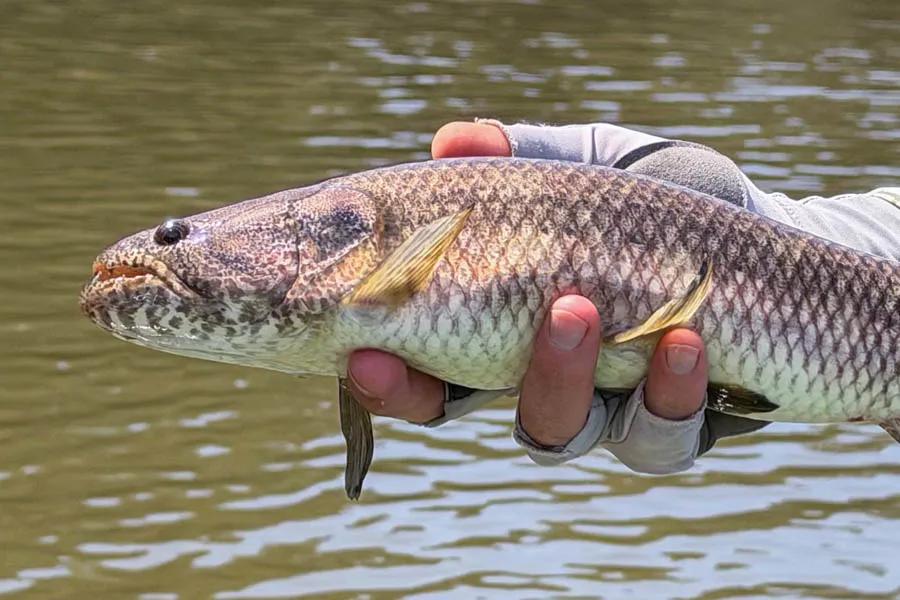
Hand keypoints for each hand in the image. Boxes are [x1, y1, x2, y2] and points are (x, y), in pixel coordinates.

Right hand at [346, 122, 707, 448]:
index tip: (362, 354)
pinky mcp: (674, 422)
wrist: (748, 231)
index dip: (389, 381)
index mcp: (500, 329)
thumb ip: (520, 158)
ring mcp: (606, 408)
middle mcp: (541, 379)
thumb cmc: (651, 197)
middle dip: (452, 394)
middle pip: (451, 408)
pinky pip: (657, 435)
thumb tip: (452, 140)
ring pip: (561, 432)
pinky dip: (666, 388)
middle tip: (455, 322)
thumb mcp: (583, 166)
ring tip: (580, 306)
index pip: (425, 374)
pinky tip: (684, 337)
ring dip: (560, 377)